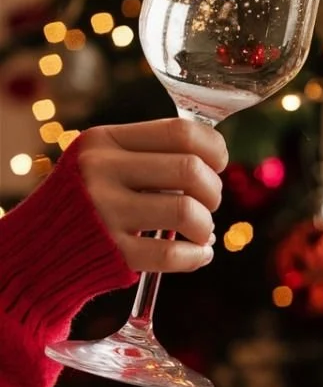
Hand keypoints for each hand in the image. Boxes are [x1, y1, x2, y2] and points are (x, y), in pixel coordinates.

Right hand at [76, 118, 227, 272]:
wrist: (39, 249)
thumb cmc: (87, 199)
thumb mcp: (103, 160)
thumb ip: (148, 151)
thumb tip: (214, 154)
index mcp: (104, 140)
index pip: (179, 130)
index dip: (213, 147)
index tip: (218, 162)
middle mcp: (100, 171)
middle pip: (189, 169)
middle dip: (213, 189)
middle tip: (209, 202)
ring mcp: (105, 213)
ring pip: (185, 211)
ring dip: (206, 225)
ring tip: (201, 230)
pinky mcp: (112, 253)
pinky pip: (171, 253)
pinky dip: (197, 255)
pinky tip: (199, 254)